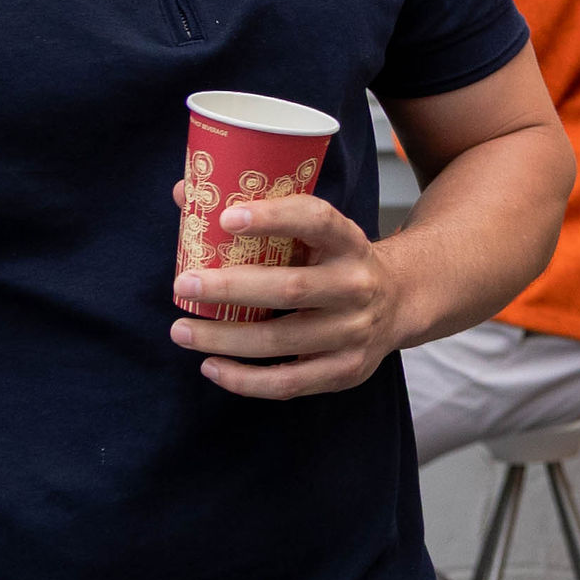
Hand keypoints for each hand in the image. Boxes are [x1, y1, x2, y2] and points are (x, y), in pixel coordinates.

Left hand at [169, 192, 415, 397]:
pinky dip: (244, 380)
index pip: (317, 220)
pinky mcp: (346, 370)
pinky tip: (211, 366)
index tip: (226, 218)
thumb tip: (186, 195)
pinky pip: (288, 384)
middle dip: (230, 288)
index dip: (273, 217)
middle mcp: (358, 286)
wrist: (397, 304)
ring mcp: (355, 332)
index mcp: (350, 243)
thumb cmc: (334, 264)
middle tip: (184, 285)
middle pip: (291, 288)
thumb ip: (259, 217)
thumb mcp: (314, 235)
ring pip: (282, 339)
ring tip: (182, 331)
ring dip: (224, 338)